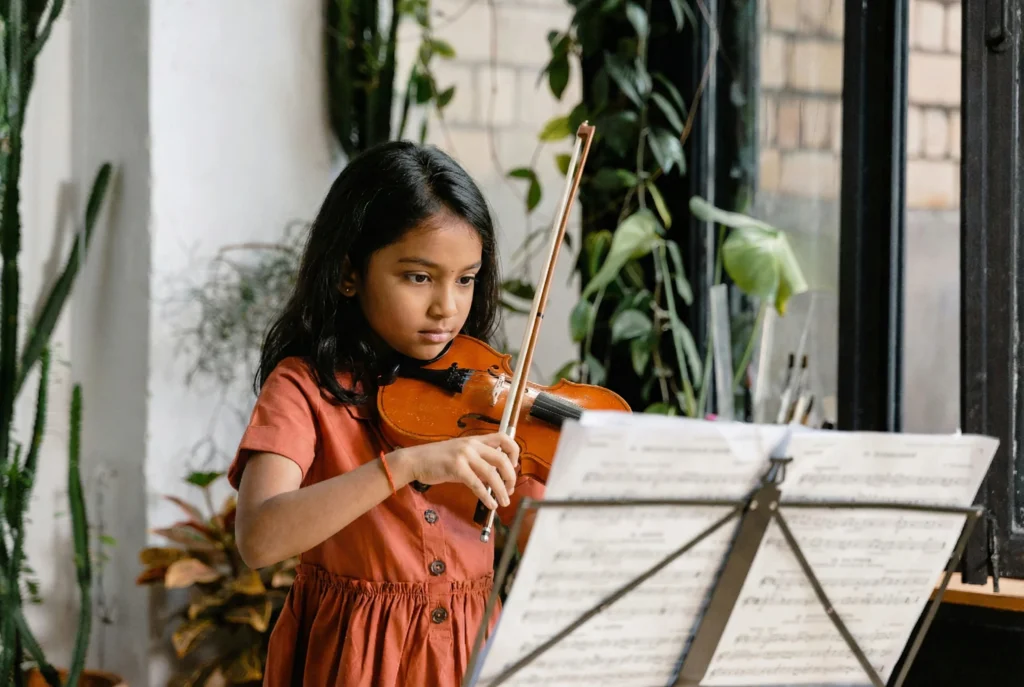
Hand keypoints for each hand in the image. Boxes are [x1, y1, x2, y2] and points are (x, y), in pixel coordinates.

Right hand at [390, 433, 519, 509]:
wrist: (416, 460)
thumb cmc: (438, 459)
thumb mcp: (461, 454)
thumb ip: (478, 461)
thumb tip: (494, 476)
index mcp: (475, 440)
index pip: (504, 438)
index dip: (514, 452)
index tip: (514, 466)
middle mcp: (472, 445)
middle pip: (502, 458)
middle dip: (511, 476)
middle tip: (510, 489)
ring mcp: (464, 455)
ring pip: (492, 473)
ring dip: (501, 490)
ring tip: (504, 501)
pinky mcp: (456, 468)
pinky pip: (477, 484)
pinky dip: (487, 496)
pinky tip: (491, 504)